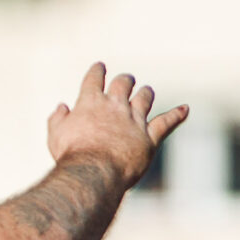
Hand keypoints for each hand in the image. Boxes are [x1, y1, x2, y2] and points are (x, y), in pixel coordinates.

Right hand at [47, 63, 186, 188]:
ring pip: (145, 98)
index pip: (94, 77)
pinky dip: (177, 115)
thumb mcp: (55, 135)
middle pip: (123, 83)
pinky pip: (166, 122)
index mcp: (90, 101)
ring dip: (145, 93)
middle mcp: (115, 105)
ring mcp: (134, 119)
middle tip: (125, 81)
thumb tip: (62, 107)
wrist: (94, 171)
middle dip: (124, 80)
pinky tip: (185, 109)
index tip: (99, 67)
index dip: (97, 71)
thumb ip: (57, 119)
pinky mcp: (149, 137)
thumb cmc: (71, 155)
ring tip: (146, 92)